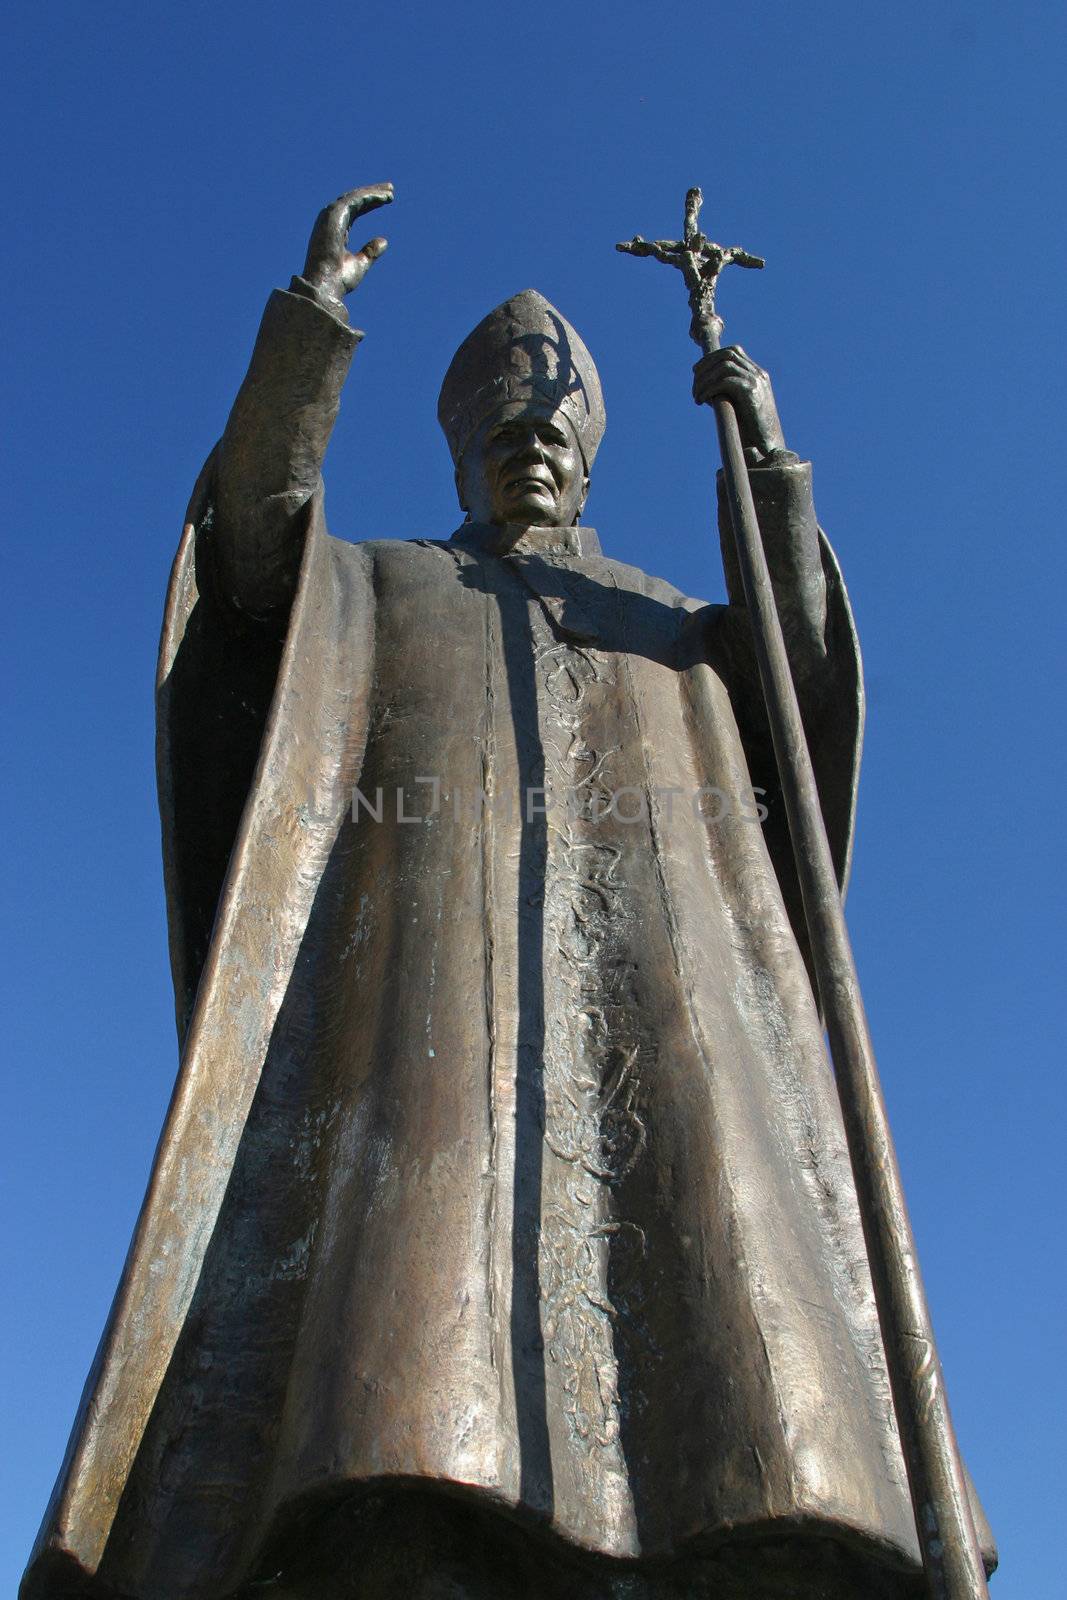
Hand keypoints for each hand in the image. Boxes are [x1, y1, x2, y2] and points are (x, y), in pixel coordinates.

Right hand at [301, 183, 393, 308]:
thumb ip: (370, 251)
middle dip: (372, 193)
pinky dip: (369, 197)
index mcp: (336, 230)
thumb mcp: (360, 264)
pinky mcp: (334, 214)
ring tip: (390, 192)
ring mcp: (330, 216)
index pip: (355, 210)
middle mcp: (331, 221)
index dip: (369, 203)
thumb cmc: (339, 279)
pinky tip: (383, 197)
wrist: (326, 284)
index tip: (386, 199)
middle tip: (390, 189)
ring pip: (355, 197)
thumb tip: (385, 241)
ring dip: (372, 192)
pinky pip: (355, 200)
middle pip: (354, 200)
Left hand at [692, 345, 786, 459]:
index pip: (734, 352)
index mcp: (758, 375)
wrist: (768, 446)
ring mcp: (756, 382)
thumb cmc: (751, 431)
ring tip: (696, 395)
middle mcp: (758, 374)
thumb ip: (725, 393)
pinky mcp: (751, 392)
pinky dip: (709, 388)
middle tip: (694, 383)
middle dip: (706, 365)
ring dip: (705, 379)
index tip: (697, 371)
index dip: (712, 358)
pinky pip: (724, 381)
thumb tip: (703, 387)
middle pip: (728, 354)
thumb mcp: (738, 406)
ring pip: (724, 366)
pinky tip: (701, 400)